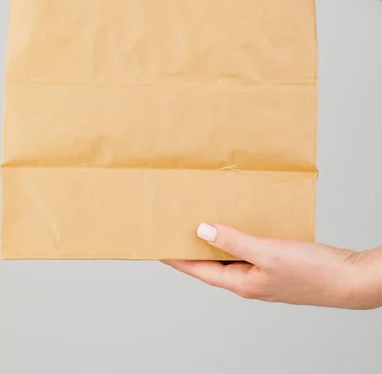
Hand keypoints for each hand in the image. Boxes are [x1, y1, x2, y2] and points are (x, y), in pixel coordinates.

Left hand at [163, 224, 381, 308]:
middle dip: (193, 249)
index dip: (177, 258)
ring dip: (216, 242)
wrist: (347, 278)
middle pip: (212, 264)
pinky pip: (248, 251)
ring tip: (202, 223)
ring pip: (230, 257)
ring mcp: (263, 275)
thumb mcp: (268, 253)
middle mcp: (249, 281)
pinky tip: (239, 225)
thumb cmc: (312, 271)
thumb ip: (234, 241)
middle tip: (176, 230)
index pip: (199, 270)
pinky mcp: (276, 266)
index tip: (158, 247)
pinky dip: (238, 238)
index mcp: (242, 283)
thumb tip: (203, 229)